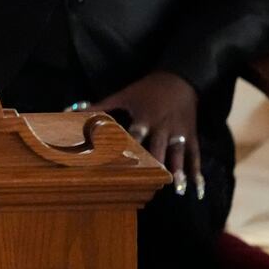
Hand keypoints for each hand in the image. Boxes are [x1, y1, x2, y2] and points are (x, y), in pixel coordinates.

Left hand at [86, 70, 202, 197]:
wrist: (179, 79)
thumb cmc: (146, 89)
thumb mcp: (123, 95)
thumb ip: (99, 107)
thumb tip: (70, 111)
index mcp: (143, 118)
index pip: (135, 135)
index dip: (130, 147)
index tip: (124, 162)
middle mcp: (162, 127)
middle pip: (159, 147)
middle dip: (156, 163)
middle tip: (152, 181)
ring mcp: (178, 133)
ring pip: (179, 153)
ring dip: (178, 170)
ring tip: (177, 188)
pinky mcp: (191, 136)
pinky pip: (196, 156)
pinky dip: (197, 172)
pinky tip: (198, 189)